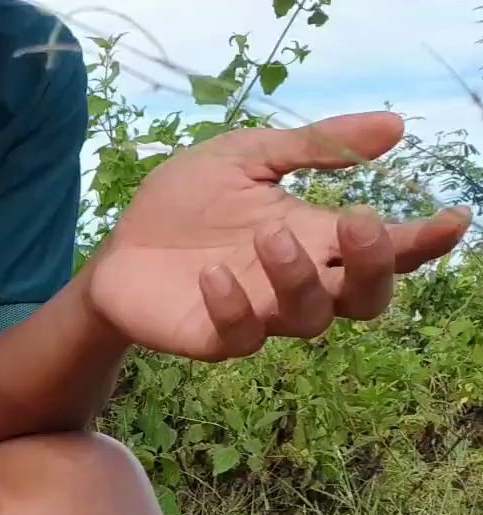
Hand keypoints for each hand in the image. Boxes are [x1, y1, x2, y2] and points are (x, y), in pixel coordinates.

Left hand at [87, 111, 472, 361]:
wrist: (116, 249)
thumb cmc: (184, 205)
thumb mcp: (246, 157)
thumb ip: (313, 146)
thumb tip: (395, 126)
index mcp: (316, 238)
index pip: (385, 249)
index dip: (422, 241)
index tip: (452, 218)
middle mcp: (298, 282)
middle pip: (365, 298)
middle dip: (373, 267)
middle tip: (358, 224)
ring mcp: (260, 314)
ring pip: (309, 319)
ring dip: (299, 277)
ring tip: (271, 235)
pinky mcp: (215, 337)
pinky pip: (241, 336)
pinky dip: (234, 307)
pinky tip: (212, 275)